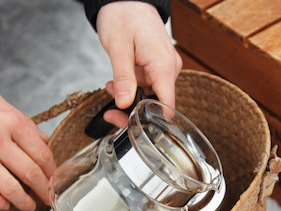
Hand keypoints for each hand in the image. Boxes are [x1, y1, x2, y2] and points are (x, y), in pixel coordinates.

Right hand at [0, 76, 55, 210]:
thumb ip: (23, 123)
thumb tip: (43, 141)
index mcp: (11, 120)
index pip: (42, 153)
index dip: (52, 171)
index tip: (54, 179)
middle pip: (30, 173)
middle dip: (44, 190)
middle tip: (49, 198)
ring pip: (10, 188)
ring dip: (24, 202)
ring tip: (29, 206)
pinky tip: (3, 204)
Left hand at [96, 1, 181, 126]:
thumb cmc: (124, 16)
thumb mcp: (118, 48)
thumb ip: (124, 78)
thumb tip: (124, 103)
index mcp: (164, 65)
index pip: (167, 105)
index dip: (150, 120)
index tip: (130, 124)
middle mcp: (169, 68)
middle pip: (157, 104)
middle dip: (133, 110)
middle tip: (111, 111)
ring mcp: (164, 68)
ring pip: (150, 96)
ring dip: (129, 98)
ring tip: (112, 87)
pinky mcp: (157, 67)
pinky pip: (147, 86)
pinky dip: (132, 88)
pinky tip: (119, 82)